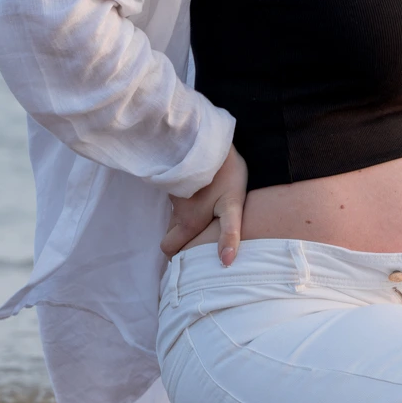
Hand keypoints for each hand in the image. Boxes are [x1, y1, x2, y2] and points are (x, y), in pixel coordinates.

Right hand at [160, 146, 248, 265]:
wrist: (209, 140)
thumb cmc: (224, 174)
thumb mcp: (232, 205)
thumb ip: (229, 234)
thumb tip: (226, 262)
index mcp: (188, 222)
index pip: (169, 248)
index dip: (176, 257)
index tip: (190, 258)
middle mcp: (177, 212)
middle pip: (170, 236)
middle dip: (180, 242)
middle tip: (200, 240)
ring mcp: (174, 196)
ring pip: (174, 217)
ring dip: (185, 220)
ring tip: (207, 213)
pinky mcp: (176, 182)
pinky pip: (178, 199)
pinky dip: (186, 202)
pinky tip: (203, 193)